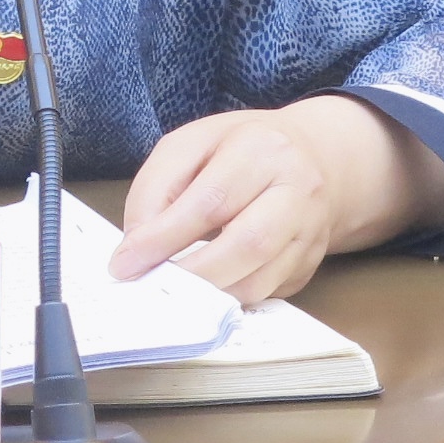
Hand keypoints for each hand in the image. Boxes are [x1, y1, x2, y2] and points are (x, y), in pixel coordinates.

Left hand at [108, 96, 443, 302]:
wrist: (316, 157)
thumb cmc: (243, 148)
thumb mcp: (192, 143)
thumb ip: (157, 185)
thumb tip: (136, 242)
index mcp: (262, 149)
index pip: (210, 201)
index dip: (164, 238)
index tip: (127, 262)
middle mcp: (297, 190)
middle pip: (246, 245)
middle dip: (190, 274)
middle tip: (150, 283)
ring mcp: (311, 232)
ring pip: (259, 281)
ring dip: (207, 294)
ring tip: (172, 290)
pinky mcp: (310, 265)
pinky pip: (266, 295)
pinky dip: (228, 298)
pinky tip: (204, 288)